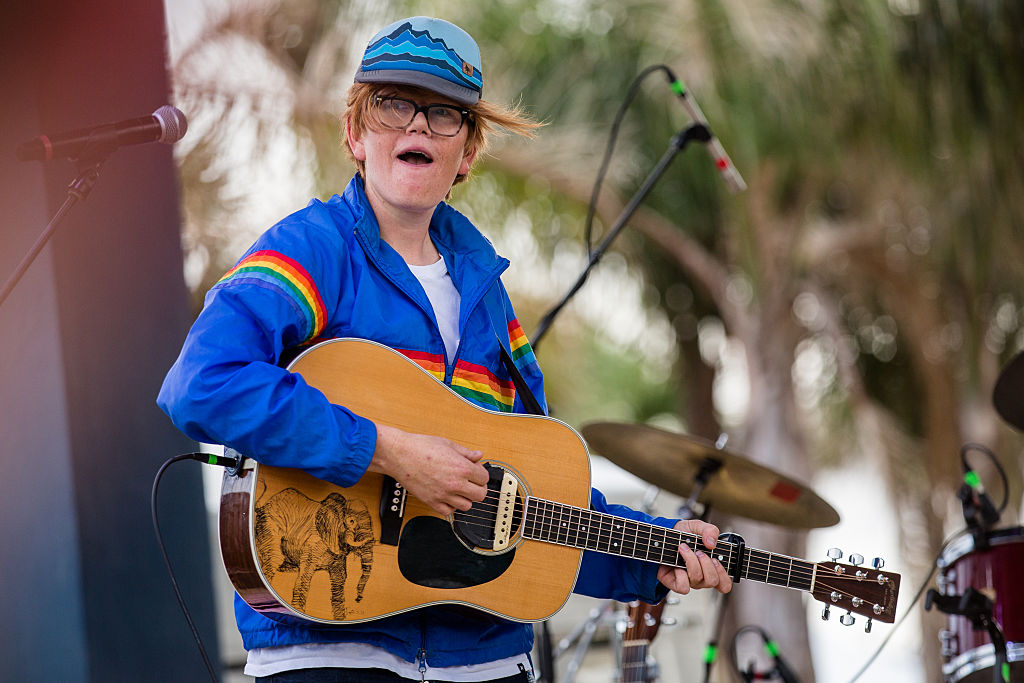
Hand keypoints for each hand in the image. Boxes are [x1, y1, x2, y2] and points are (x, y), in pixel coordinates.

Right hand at [368, 424, 488, 515]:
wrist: (399, 454)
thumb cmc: (420, 446)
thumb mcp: (447, 444)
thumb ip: (466, 452)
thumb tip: (478, 455)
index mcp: (462, 468)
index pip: (484, 478)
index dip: (481, 474)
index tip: (476, 471)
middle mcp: (455, 483)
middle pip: (480, 495)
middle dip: (478, 488)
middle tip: (472, 482)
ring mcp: (443, 494)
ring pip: (467, 506)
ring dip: (465, 498)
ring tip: (459, 489)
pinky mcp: (431, 501)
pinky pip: (448, 512)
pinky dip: (450, 506)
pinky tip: (447, 496)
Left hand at [657, 519, 732, 594]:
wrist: (663, 535)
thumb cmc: (683, 534)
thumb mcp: (697, 526)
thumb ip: (710, 530)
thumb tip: (712, 544)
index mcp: (711, 568)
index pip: (725, 584)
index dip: (724, 575)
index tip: (716, 560)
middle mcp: (702, 577)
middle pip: (713, 581)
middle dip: (706, 563)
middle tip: (698, 551)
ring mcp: (689, 581)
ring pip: (698, 579)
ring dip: (691, 561)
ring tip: (683, 548)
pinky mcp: (675, 583)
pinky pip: (683, 587)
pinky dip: (681, 574)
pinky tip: (676, 564)